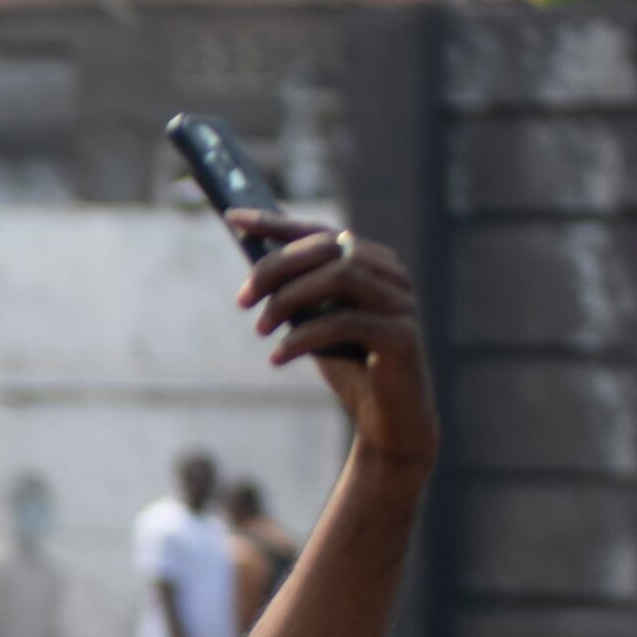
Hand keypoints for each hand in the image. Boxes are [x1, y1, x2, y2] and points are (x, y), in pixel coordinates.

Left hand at [232, 211, 435, 466]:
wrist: (386, 419)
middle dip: (275, 268)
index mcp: (371, 263)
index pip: (320, 232)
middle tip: (242, 300)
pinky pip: (347, 322)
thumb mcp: (312, 322)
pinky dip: (303, 337)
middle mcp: (392, 275)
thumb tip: (253, 267)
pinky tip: (278, 358)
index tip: (233, 217)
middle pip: (327, 248)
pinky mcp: (403, 336)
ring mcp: (402, 303)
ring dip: (288, 300)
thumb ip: (295, 292)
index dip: (276, 222)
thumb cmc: (347, 364)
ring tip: (261, 330)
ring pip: (339, 276)